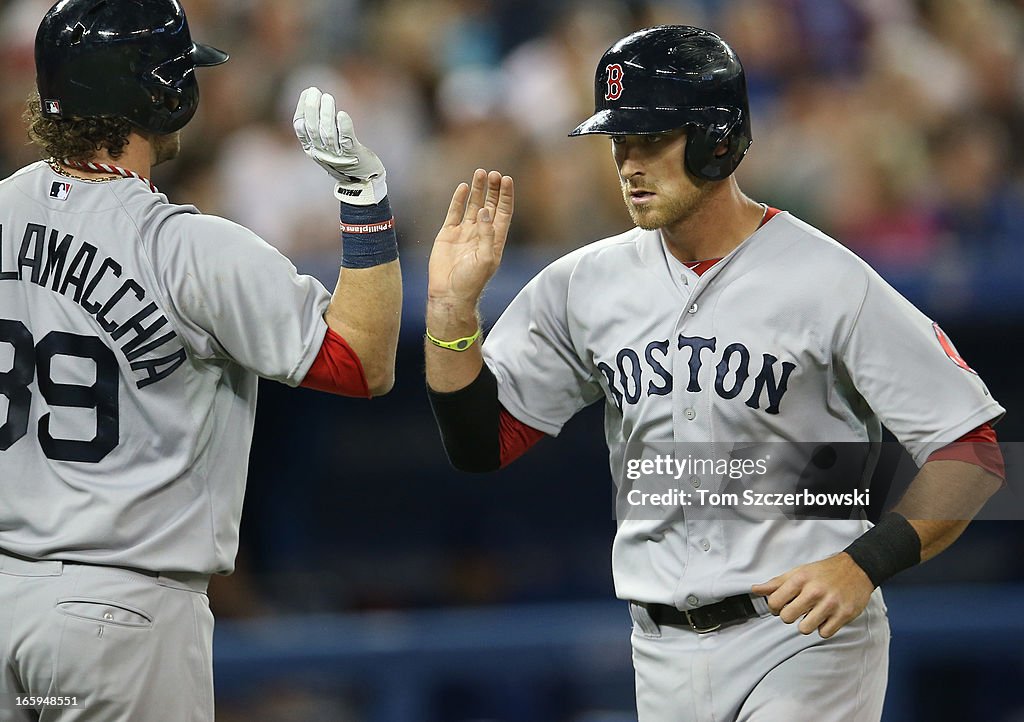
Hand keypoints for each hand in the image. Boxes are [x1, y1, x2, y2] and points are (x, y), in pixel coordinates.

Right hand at [292, 86, 386, 204]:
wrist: (361, 182)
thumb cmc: (343, 158)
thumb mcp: (325, 145)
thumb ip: (318, 127)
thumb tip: (312, 97)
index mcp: (311, 149)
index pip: (300, 127)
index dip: (302, 108)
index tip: (307, 92)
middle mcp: (321, 153)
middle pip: (313, 129)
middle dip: (312, 108)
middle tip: (315, 91)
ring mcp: (336, 156)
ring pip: (328, 134)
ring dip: (326, 114)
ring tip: (328, 97)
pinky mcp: (353, 156)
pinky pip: (346, 141)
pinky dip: (343, 128)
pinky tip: (342, 115)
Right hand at [428, 169, 513, 308]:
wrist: (449, 294)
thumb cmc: (471, 281)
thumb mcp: (486, 259)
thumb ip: (487, 234)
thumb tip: (485, 210)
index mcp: (494, 240)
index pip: (503, 212)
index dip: (505, 196)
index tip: (506, 179)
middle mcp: (481, 233)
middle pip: (490, 205)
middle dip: (493, 190)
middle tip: (494, 173)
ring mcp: (464, 233)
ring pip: (473, 206)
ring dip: (477, 190)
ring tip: (480, 173)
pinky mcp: (448, 234)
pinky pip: (454, 212)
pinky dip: (458, 200)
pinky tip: (463, 187)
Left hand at [752, 552, 873, 637]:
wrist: (857, 569)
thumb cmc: (825, 571)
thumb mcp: (798, 572)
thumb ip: (776, 583)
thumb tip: (755, 590)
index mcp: (800, 579)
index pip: (774, 602)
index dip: (774, 607)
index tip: (781, 606)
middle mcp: (814, 591)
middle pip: (787, 618)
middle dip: (789, 616)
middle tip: (798, 610)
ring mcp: (830, 604)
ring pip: (805, 629)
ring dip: (807, 624)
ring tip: (812, 614)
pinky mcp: (844, 614)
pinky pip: (824, 633)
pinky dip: (823, 628)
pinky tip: (826, 617)